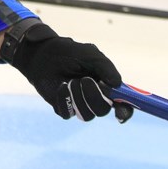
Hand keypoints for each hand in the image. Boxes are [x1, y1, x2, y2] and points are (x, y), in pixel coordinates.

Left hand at [1, 19, 133, 121]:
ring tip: (70, 80)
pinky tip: (61, 87)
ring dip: (79, 97)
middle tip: (85, 80)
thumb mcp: (90, 54)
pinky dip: (65, 99)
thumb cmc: (68, 53)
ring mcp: (79, 104)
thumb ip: (106, 67)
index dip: (125, 111)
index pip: (122, 104)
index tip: (120, 113)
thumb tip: (116, 84)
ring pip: (87, 115)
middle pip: (103, 111)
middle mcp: (95, 98)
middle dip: (95, 97)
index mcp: (107, 86)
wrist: (42, 54)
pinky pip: (68, 113)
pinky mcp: (64, 108)